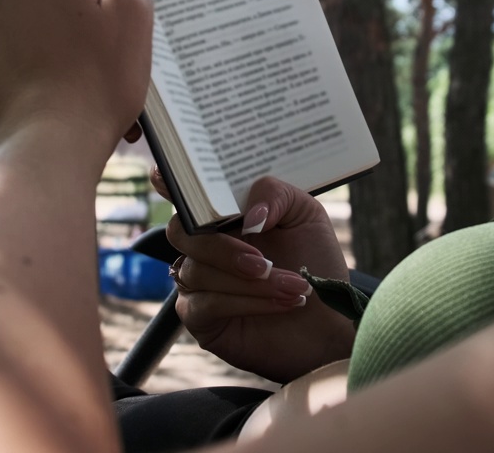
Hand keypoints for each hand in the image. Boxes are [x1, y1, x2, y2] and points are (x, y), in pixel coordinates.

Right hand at [163, 176, 356, 383]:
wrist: (330, 316)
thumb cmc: (314, 261)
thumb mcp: (306, 214)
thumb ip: (276, 194)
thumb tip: (250, 214)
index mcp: (221, 215)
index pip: (183, 194)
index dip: (166, 182)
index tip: (164, 176)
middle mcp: (203, 245)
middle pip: (180, 232)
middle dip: (223, 248)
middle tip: (265, 263)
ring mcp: (197, 281)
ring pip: (198, 271)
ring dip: (250, 282)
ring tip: (294, 286)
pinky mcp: (199, 317)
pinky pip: (206, 304)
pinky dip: (247, 301)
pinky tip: (282, 302)